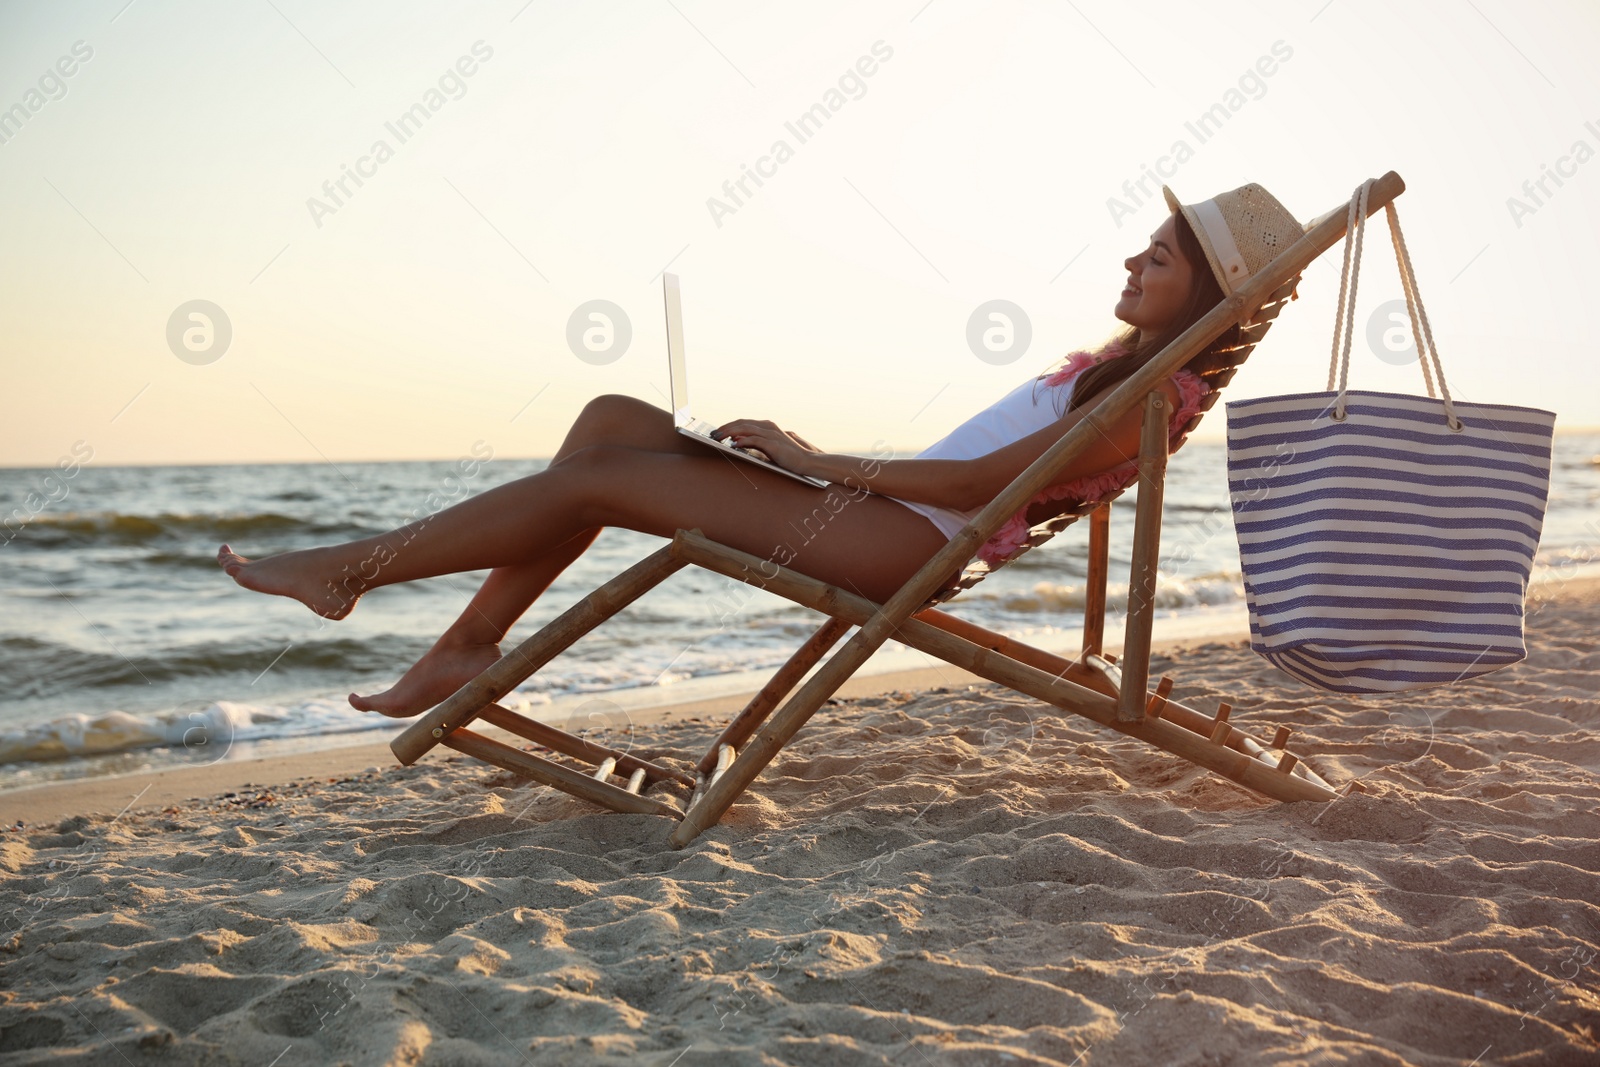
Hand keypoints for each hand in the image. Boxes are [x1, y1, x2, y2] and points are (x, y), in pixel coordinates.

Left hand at [710, 419, 824, 474]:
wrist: (805, 461)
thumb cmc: (786, 457)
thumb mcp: (767, 447)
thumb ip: (753, 442)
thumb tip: (736, 441)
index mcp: (766, 426)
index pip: (743, 422)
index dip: (728, 426)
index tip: (717, 432)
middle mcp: (768, 426)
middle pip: (741, 423)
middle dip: (725, 428)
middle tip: (713, 434)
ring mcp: (771, 434)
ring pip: (745, 428)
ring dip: (730, 432)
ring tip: (718, 438)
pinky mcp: (773, 444)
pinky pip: (754, 439)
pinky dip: (743, 441)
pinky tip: (733, 444)